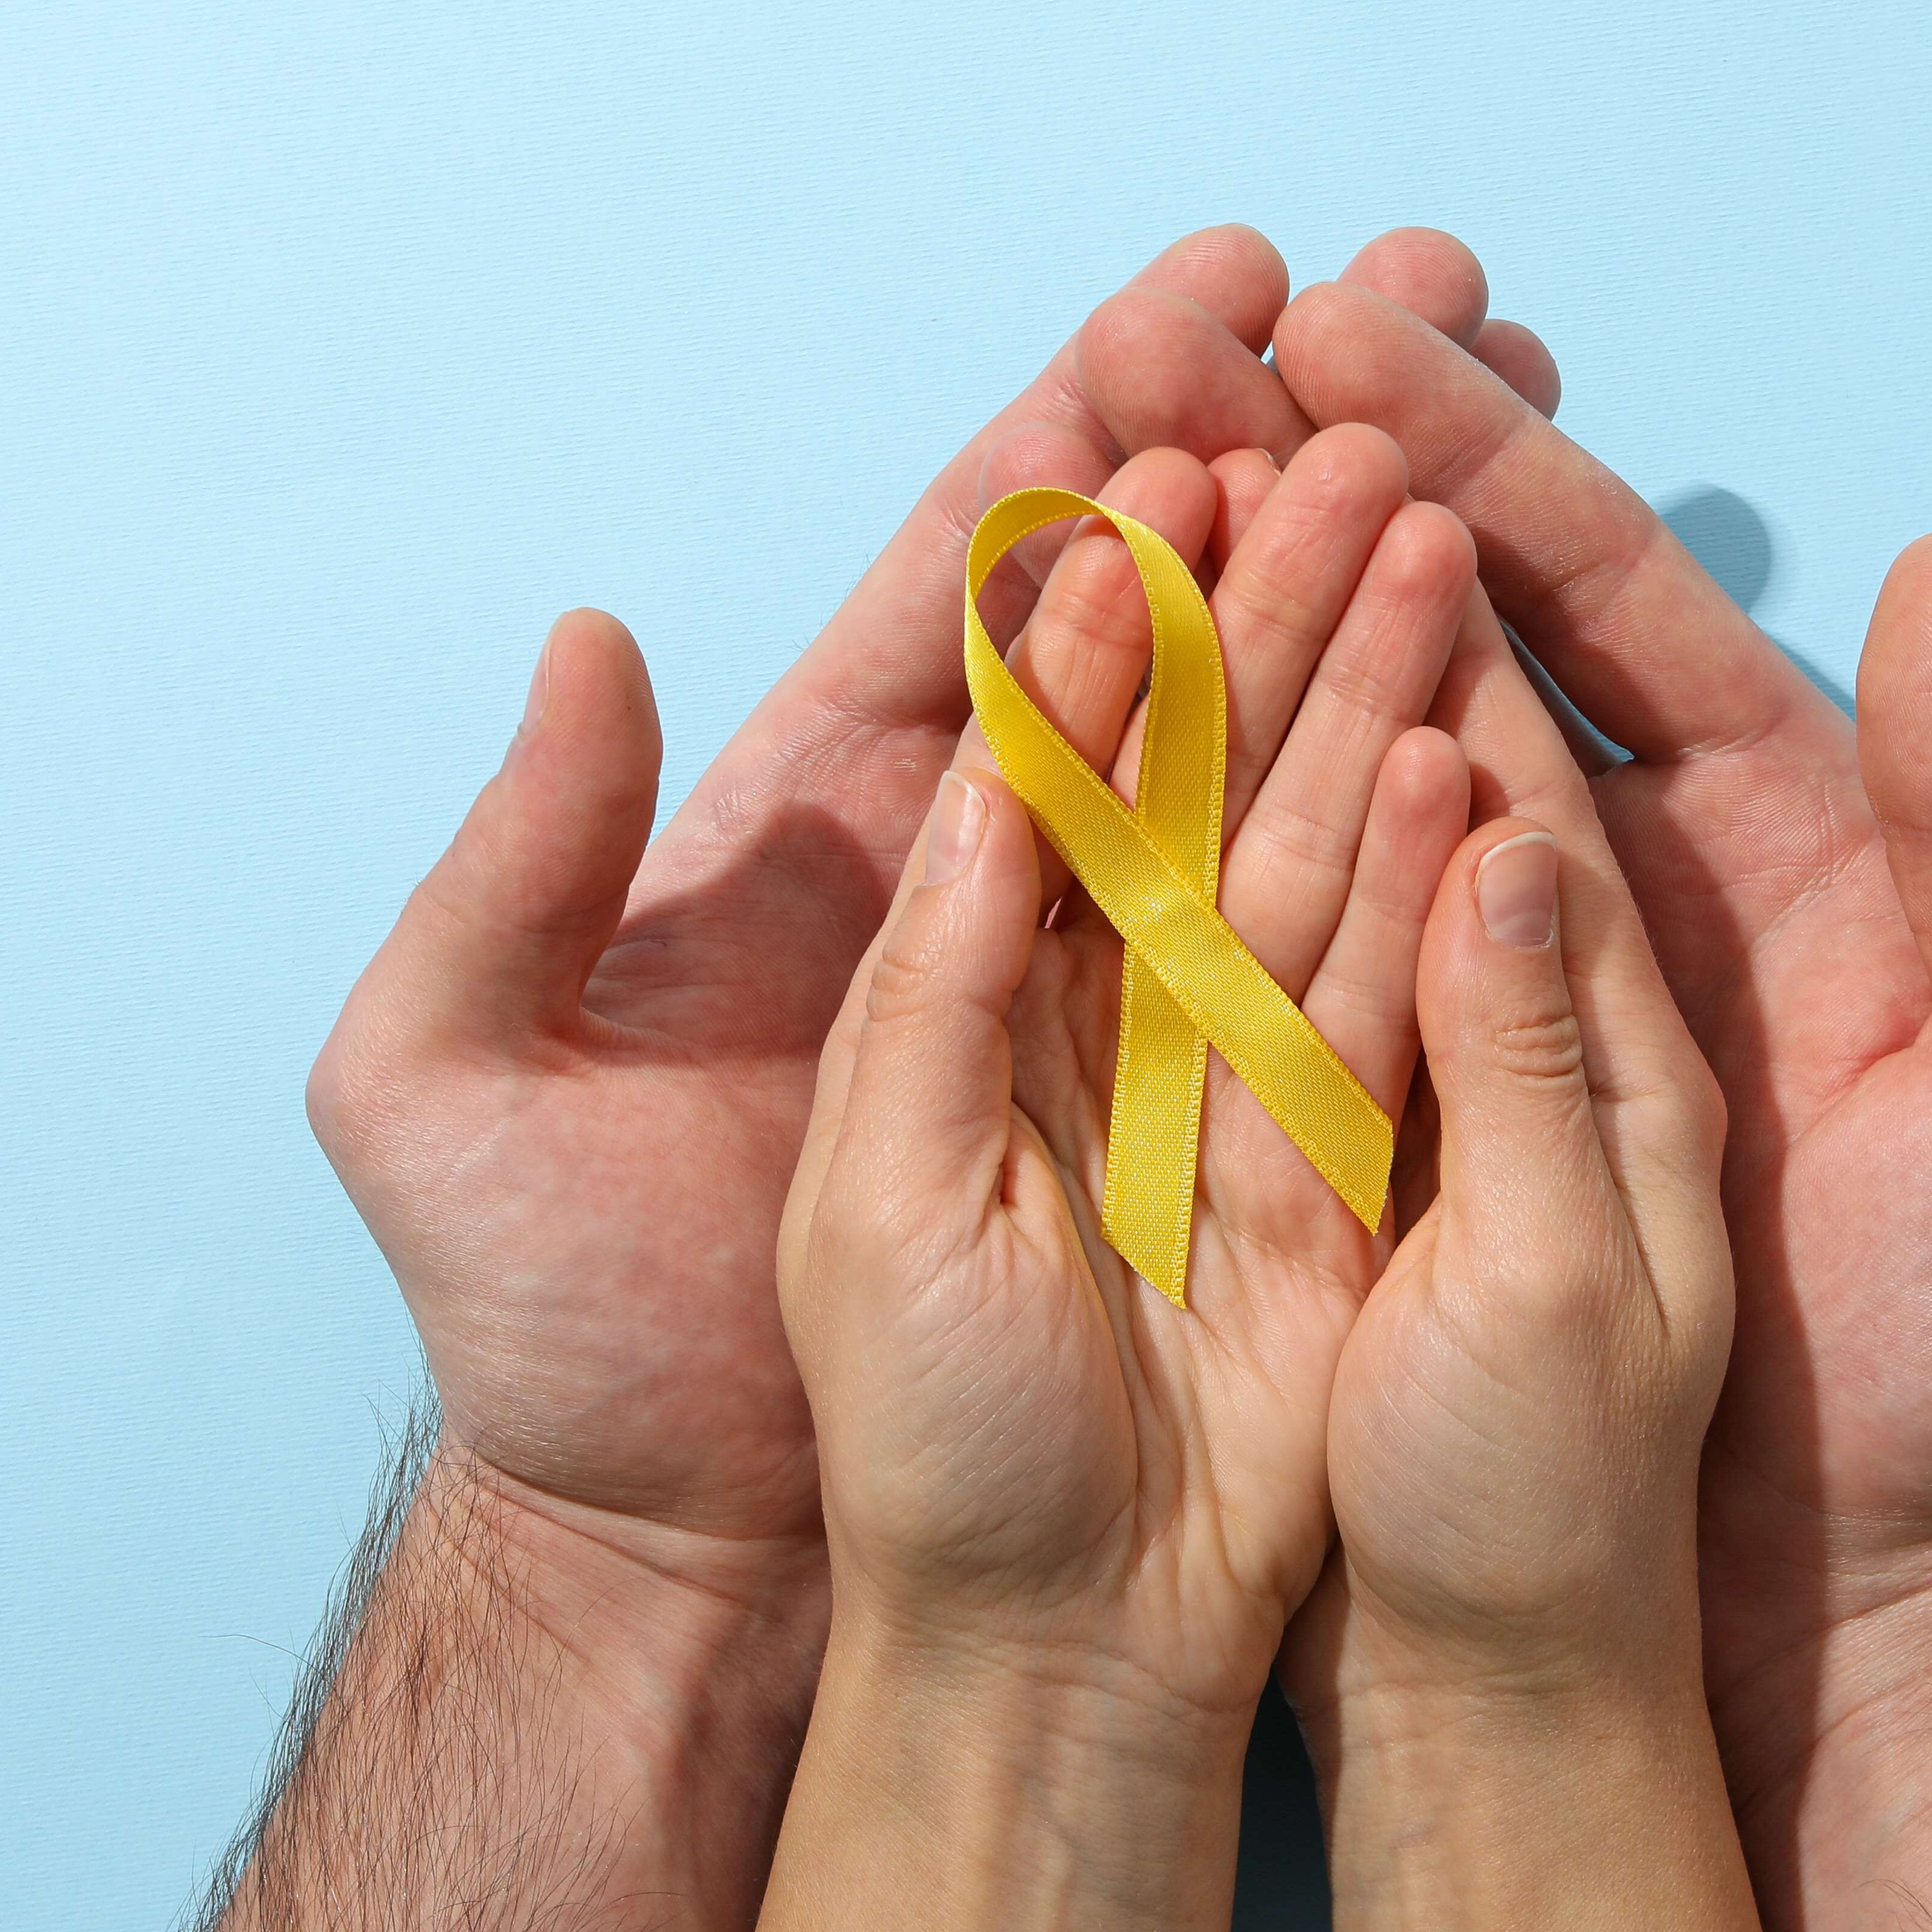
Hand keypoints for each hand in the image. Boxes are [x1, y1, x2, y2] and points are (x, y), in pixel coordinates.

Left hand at [300, 229, 1313, 1637]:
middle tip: (1362, 385)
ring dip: (1354, 648)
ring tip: (1444, 509)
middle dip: (1249, 524)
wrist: (705, 1585)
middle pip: (1142, 678)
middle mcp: (997, 923)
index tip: (1165, 347)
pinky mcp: (1226, 1140)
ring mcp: (1130, 1025)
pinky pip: (1332, 966)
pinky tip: (1484, 732)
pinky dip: (1406, 849)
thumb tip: (590, 638)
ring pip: (1259, 792)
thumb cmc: (574, 1356)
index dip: (1059, 484)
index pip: (960, 631)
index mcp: (827, 875)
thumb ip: (514, 866)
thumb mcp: (447, 1092)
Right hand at [1125, 248, 1931, 1781]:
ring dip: (1252, 630)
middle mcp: (1638, 895)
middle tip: (1182, 358)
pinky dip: (1226, 844)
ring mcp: (1520, 1009)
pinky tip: (1116, 747)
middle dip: (1331, 495)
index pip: (1617, 604)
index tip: (1348, 336)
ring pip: (1371, 772)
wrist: (1882, 1603)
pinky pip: (1319, 961)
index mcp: (1790, 842)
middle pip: (1467, 644)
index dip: (1486, 463)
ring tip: (1118, 494)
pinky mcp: (1432, 1129)